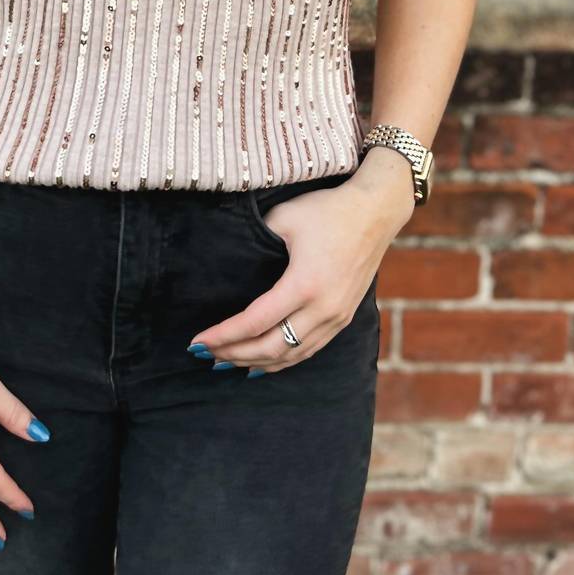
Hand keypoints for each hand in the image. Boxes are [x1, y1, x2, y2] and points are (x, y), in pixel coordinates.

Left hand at [187, 159, 416, 373]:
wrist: (376, 211)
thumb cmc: (328, 209)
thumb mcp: (284, 217)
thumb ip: (255, 240)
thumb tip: (228, 259)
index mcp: (305, 285)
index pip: (254, 323)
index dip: (223, 335)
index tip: (197, 340)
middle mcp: (323, 309)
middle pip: (270, 348)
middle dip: (233, 354)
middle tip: (204, 354)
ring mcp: (337, 317)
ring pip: (291, 355)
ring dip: (255, 362)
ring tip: (225, 362)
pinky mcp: (344, 317)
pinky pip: (309, 350)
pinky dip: (282, 361)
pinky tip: (262, 365)